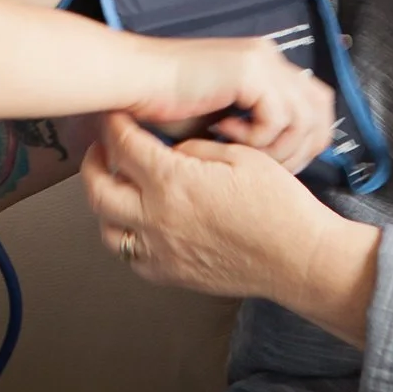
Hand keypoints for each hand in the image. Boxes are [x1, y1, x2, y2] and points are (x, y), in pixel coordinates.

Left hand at [81, 113, 336, 299]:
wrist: (299, 259)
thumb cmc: (279, 206)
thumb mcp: (240, 156)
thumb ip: (195, 149)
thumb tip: (172, 151)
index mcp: (173, 183)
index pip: (124, 146)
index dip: (114, 125)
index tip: (113, 116)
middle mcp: (157, 219)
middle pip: (99, 188)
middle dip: (93, 163)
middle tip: (101, 149)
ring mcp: (161, 252)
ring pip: (107, 228)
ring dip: (104, 203)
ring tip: (115, 186)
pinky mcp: (172, 275)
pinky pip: (131, 257)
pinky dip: (126, 236)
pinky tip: (138, 223)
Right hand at [134, 38, 335, 173]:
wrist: (133, 81)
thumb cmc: (164, 103)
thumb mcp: (221, 117)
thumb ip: (253, 126)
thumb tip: (284, 155)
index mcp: (265, 64)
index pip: (315, 103)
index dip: (307, 139)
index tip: (283, 163)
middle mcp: (270, 58)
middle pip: (321, 109)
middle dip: (303, 148)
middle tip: (272, 166)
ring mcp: (262, 61)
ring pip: (304, 119)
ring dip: (277, 147)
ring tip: (243, 153)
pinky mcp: (249, 72)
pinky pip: (277, 118)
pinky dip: (256, 138)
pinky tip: (225, 134)